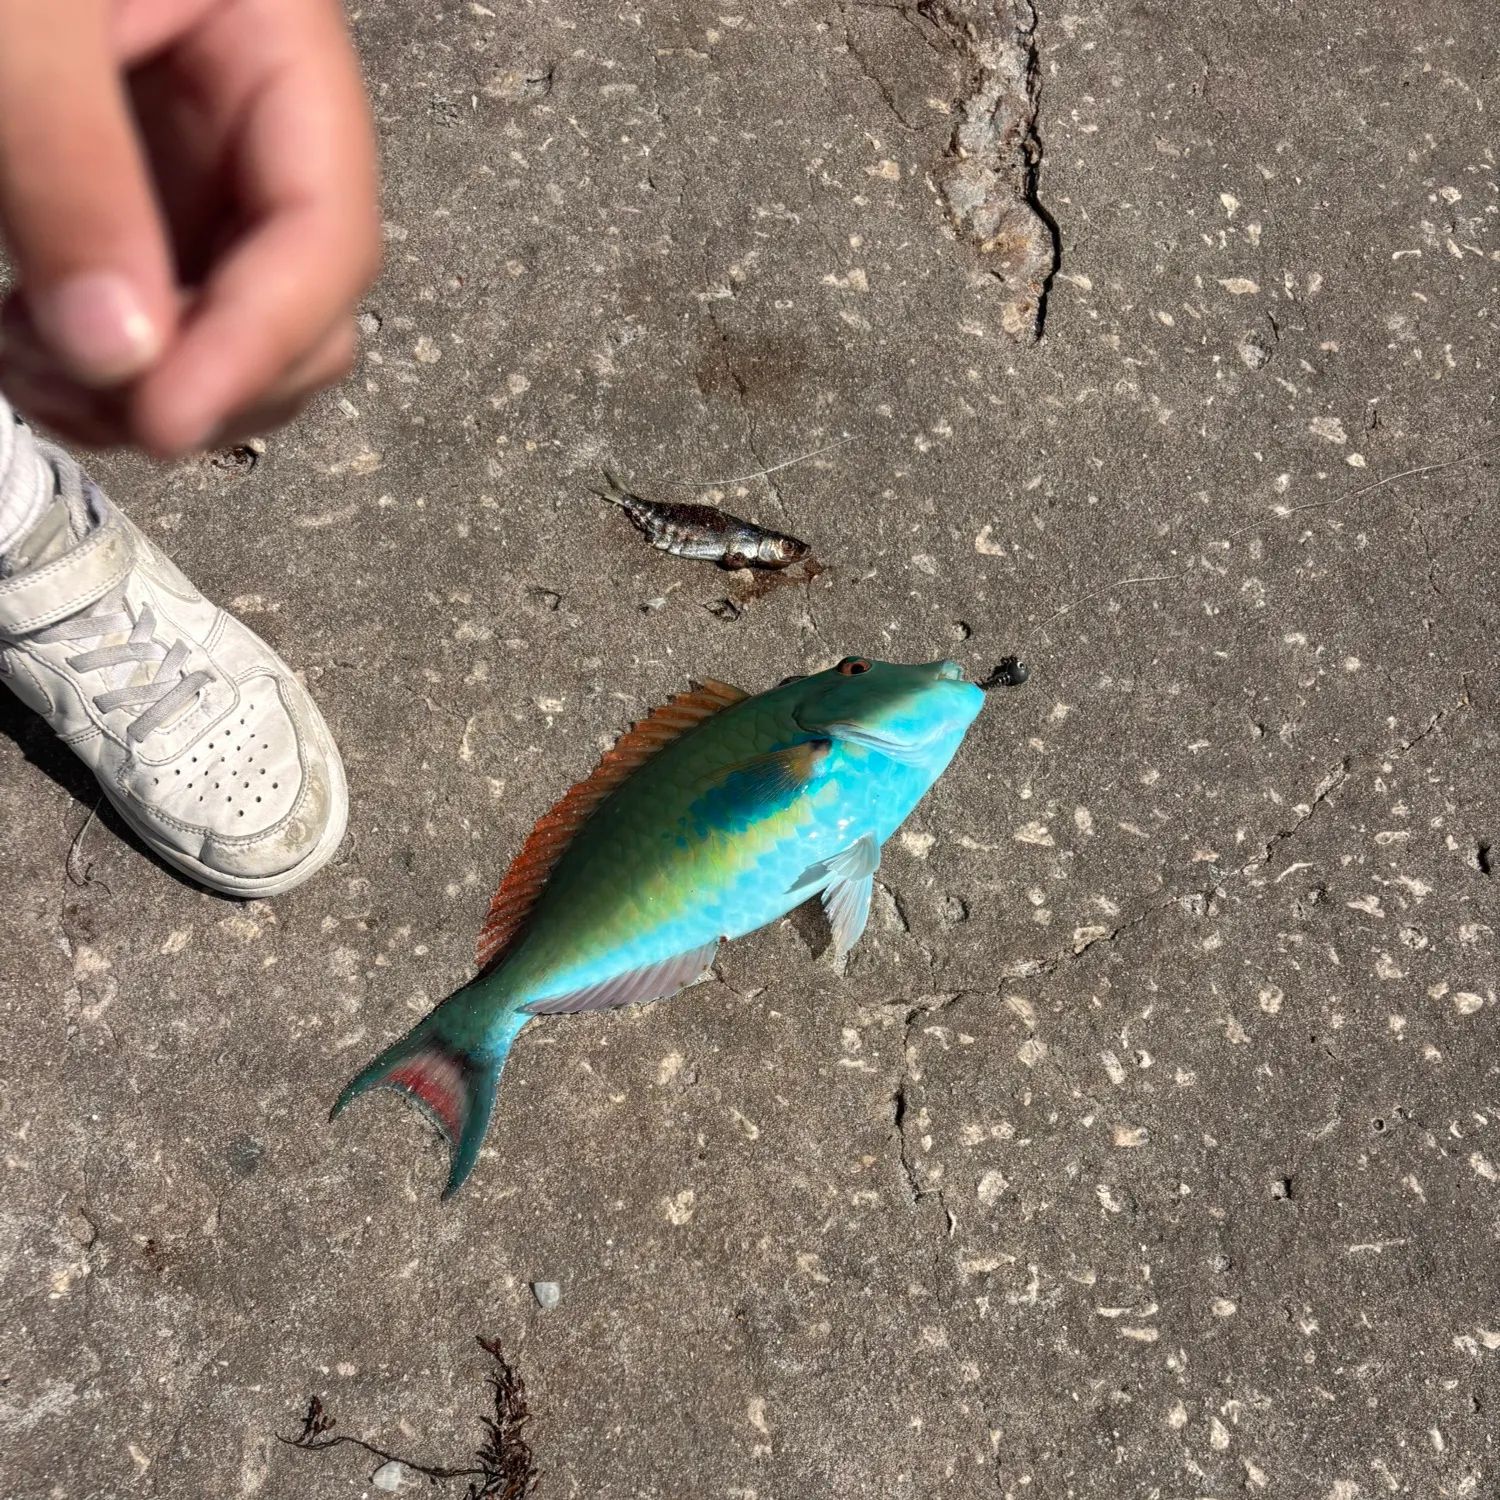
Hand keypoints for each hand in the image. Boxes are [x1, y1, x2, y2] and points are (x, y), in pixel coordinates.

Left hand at [0, 0, 380, 456]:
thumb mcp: (17, 18)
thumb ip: (69, 168)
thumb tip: (120, 352)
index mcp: (274, 40)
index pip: (325, 228)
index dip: (261, 339)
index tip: (163, 418)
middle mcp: (251, 116)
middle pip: (305, 303)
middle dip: (211, 376)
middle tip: (97, 396)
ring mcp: (191, 164)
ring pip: (237, 333)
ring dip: (155, 389)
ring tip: (35, 370)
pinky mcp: (125, 195)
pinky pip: (161, 318)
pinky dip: (106, 369)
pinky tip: (30, 354)